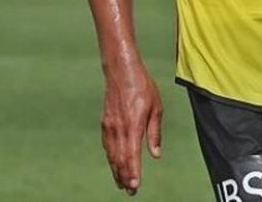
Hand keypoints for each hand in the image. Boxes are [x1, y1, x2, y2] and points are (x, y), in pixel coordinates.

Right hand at [101, 63, 162, 195]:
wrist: (121, 71)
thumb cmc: (142, 87)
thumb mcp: (156, 108)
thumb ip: (155, 133)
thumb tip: (155, 154)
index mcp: (133, 126)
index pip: (132, 156)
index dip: (133, 173)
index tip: (135, 187)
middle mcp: (119, 129)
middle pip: (120, 160)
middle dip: (125, 177)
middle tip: (130, 192)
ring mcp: (110, 127)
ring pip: (112, 155)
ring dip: (117, 170)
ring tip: (122, 183)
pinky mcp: (105, 124)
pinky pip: (108, 146)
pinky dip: (111, 158)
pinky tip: (115, 164)